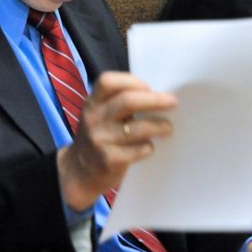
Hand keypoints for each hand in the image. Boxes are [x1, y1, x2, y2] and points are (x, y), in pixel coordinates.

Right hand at [57, 71, 175, 210]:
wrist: (79, 171)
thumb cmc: (99, 136)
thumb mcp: (99, 115)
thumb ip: (118, 104)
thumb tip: (157, 96)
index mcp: (92, 103)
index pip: (108, 82)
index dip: (130, 81)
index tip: (148, 87)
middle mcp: (94, 118)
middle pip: (127, 101)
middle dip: (154, 100)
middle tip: (173, 102)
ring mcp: (100, 140)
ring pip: (136, 128)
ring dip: (157, 126)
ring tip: (168, 127)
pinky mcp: (109, 160)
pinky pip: (137, 150)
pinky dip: (147, 147)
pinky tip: (149, 147)